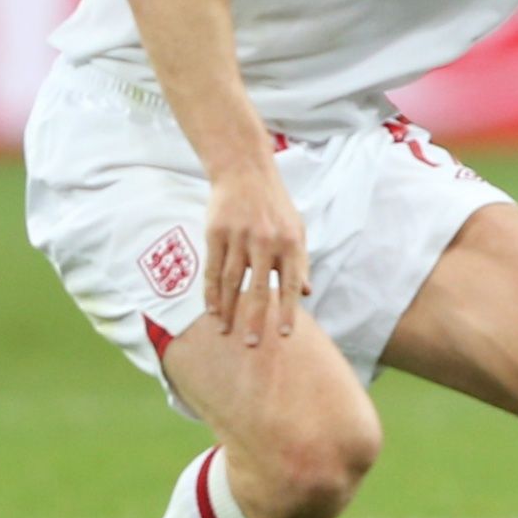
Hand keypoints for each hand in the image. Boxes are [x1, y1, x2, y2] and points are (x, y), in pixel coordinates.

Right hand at [202, 164, 308, 346]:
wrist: (245, 172)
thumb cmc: (275, 206)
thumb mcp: (297, 229)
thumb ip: (300, 262)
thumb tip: (307, 293)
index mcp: (290, 242)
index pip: (290, 283)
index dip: (287, 310)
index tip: (285, 334)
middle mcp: (266, 242)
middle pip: (258, 288)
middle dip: (255, 319)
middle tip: (251, 345)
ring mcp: (239, 238)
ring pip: (232, 282)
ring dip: (228, 310)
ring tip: (226, 332)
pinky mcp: (216, 234)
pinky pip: (212, 269)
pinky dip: (211, 292)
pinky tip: (212, 311)